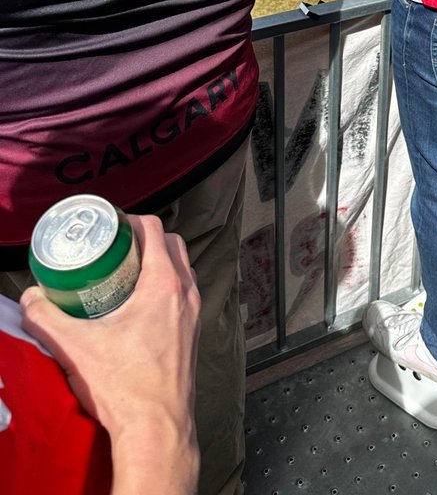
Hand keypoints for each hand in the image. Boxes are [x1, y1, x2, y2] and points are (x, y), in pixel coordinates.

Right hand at [20, 216, 199, 489]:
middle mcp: (186, 293)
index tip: (111, 226)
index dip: (132, 220)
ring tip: (125, 273)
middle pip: (172, 245)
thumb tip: (31, 299)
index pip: (155, 230)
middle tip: (116, 247)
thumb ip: (47, 319)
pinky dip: (166, 287)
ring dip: (158, 263)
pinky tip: (139, 305)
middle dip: (146, 238)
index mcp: (164, 285)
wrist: (156, 427)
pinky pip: (184, 294)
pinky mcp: (193, 334)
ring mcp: (194, 313)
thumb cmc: (124, 386)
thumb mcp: (76, 347)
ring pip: (181, 270)